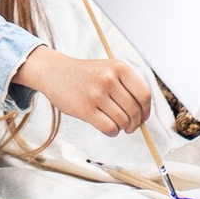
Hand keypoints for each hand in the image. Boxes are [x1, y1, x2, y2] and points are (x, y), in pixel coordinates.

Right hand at [13, 42, 152, 136]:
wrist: (53, 72)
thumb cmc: (84, 74)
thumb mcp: (107, 69)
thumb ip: (126, 86)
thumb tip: (144, 115)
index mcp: (118, 67)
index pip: (144, 94)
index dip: (146, 110)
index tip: (143, 116)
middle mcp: (108, 78)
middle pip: (135, 111)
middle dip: (135, 123)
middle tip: (129, 125)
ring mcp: (97, 94)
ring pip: (123, 122)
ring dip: (121, 127)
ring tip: (114, 122)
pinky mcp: (86, 109)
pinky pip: (110, 129)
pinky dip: (112, 131)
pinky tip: (106, 125)